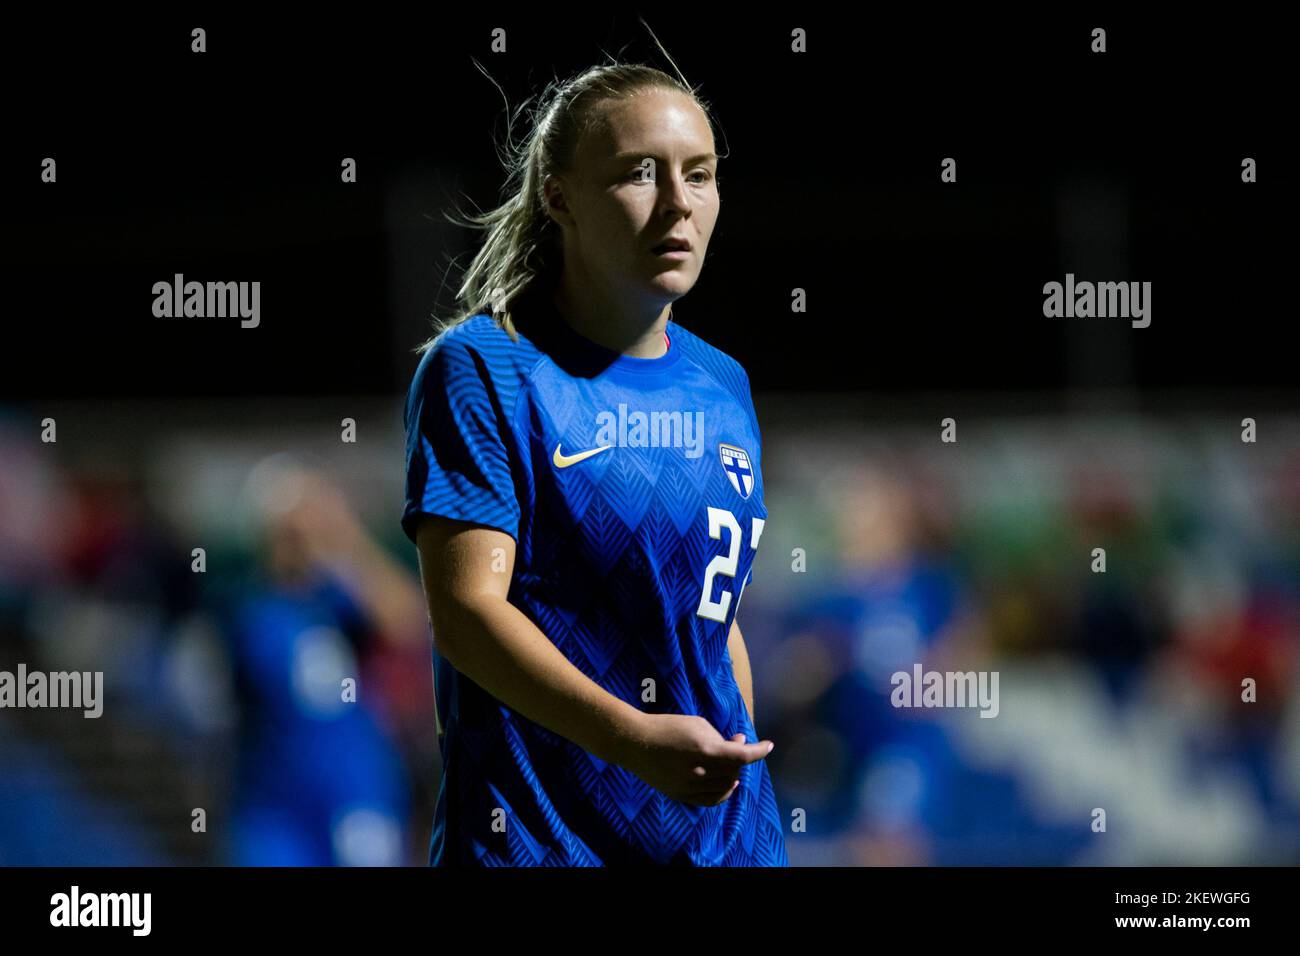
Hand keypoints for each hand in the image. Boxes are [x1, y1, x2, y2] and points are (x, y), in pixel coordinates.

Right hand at [618, 713, 773, 805]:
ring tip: (729, 760)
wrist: (636, 743)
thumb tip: (739, 744)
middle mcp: (701, 773)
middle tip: (736, 743)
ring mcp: (691, 787)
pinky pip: (711, 800)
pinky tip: (726, 783)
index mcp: (706, 751)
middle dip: (740, 757)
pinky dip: (723, 792)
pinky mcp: (682, 796)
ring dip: (732, 773)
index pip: (743, 757)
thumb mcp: (698, 724)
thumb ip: (720, 736)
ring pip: (725, 787)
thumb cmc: (668, 727)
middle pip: (734, 771)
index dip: (759, 751)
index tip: (769, 746)